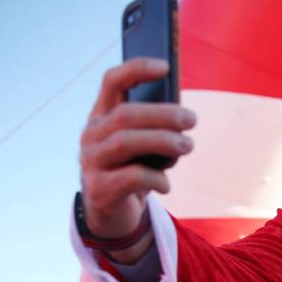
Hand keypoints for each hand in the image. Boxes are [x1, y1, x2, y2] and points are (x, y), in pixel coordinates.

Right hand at [80, 58, 196, 256]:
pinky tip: (167, 184)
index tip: (165, 66)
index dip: (137, 69)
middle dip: (163, 115)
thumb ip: (154, 130)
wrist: (111, 215)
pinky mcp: (99, 190)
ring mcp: (91, 163)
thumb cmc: (132, 171)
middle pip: (126, 114)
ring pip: (126, 143)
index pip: (112, 82)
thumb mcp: (142, 147)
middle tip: (191, 120)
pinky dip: (156, 178)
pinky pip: (132, 177)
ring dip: (163, 141)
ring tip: (187, 146)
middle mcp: (90, 135)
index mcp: (101, 116)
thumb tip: (182, 120)